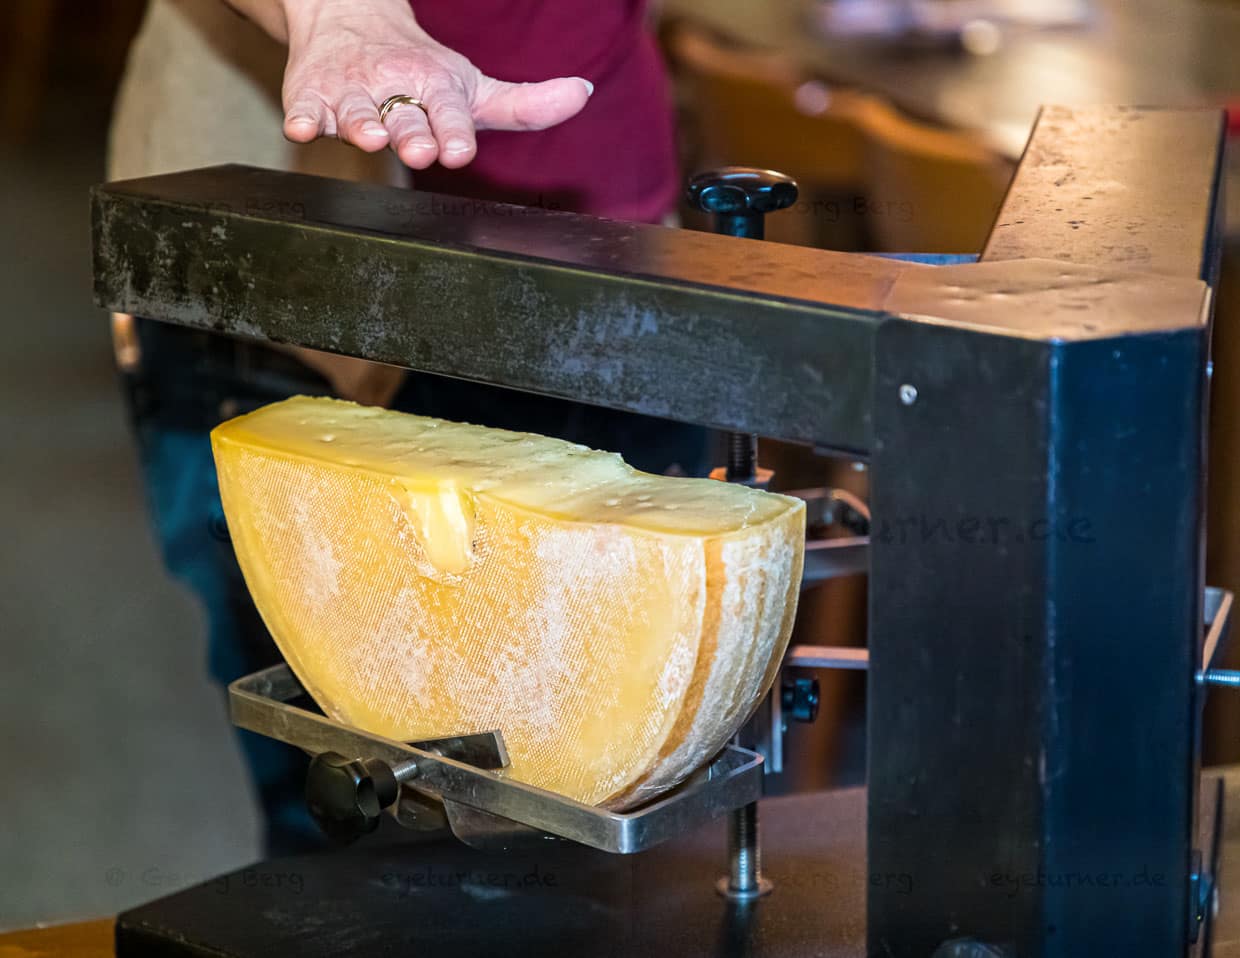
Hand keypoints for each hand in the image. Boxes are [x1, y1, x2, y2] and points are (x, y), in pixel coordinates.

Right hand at [278, 0, 593, 168]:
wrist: (349, 21)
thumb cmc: (422, 72)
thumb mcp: (473, 88)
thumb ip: (525, 105)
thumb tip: (583, 92)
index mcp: (437, 89)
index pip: (449, 112)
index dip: (454, 131)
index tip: (459, 150)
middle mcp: (395, 90)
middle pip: (404, 117)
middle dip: (411, 133)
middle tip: (418, 149)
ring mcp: (352, 94)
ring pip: (356, 113)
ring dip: (362, 125)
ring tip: (371, 136)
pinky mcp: (313, 98)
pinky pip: (305, 108)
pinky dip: (303, 117)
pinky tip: (303, 127)